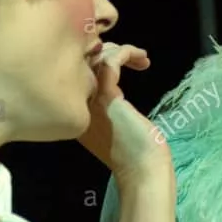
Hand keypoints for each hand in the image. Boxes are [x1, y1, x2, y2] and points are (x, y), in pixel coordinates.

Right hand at [78, 43, 171, 183]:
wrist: (142, 170)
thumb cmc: (135, 152)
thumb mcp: (115, 124)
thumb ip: (108, 107)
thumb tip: (114, 89)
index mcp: (79, 112)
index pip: (81, 76)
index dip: (99, 61)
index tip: (124, 61)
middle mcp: (79, 104)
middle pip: (84, 65)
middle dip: (107, 51)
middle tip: (132, 56)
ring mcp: (90, 100)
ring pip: (95, 60)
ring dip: (119, 51)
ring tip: (140, 56)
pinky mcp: (107, 96)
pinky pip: (110, 63)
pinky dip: (125, 53)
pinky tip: (141, 57)